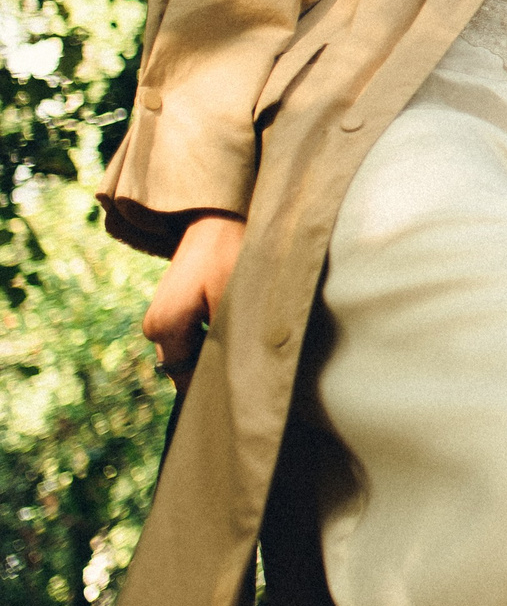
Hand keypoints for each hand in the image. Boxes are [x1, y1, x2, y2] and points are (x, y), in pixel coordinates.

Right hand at [143, 212, 245, 394]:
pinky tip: (235, 328)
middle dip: (216, 369)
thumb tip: (238, 376)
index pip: (187, 379)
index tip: (246, 388)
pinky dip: (211, 339)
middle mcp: (154, 327)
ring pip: (190, 353)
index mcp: (166, 327)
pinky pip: (191, 337)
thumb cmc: (232, 254)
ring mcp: (160, 317)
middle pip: (187, 368)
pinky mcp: (171, 308)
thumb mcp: (236, 299)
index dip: (215, 386)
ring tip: (247, 344)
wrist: (216, 217)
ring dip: (214, 352)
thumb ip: (230, 341)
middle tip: (251, 368)